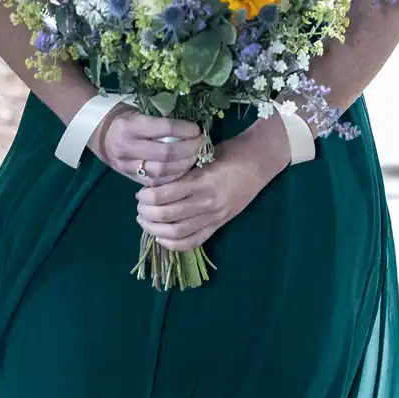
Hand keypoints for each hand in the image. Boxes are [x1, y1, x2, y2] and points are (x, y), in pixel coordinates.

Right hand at [94, 107, 204, 185]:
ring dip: (184, 166)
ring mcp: (127, 165)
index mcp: (130, 125)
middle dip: (189, 150)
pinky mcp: (129, 177)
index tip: (197, 129)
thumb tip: (190, 125)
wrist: (97, 132)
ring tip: (196, 157)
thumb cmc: (124, 116)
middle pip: (166, 154)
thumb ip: (160, 119)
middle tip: (201, 144)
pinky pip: (155, 182)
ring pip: (162, 172)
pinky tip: (183, 170)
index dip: (185, 130)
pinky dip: (173, 177)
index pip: (164, 129)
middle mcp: (127, 147)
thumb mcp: (139, 110)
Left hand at [134, 117, 290, 251]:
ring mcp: (214, 217)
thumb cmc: (229, 153)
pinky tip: (161, 238)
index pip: (164, 195)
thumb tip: (154, 181)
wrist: (259, 162)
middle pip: (166, 216)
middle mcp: (207, 202)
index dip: (146, 197)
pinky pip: (193, 241)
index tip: (140, 193)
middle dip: (146, 213)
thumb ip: (181, 170)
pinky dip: (173, 244)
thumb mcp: (202, 155)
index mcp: (201, 181)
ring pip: (176, 232)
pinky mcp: (219, 225)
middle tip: (139, 207)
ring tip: (145, 221)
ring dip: (155, 230)